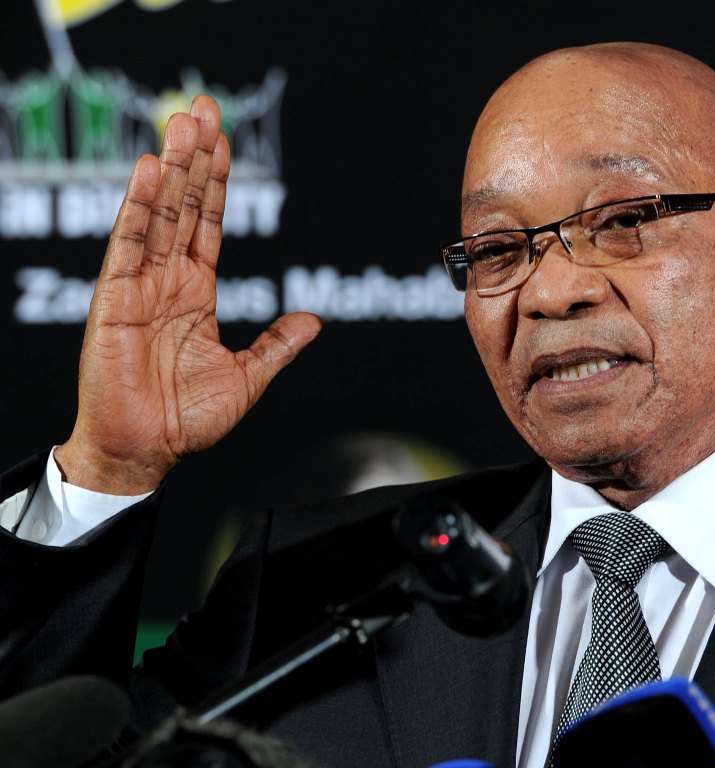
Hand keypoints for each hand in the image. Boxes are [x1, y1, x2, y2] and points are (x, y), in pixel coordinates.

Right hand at [54, 95, 321, 493]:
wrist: (147, 450)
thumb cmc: (186, 420)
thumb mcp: (248, 376)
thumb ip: (278, 344)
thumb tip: (314, 320)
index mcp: (197, 293)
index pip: (210, 224)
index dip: (219, 183)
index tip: (225, 142)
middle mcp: (168, 281)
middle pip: (184, 206)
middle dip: (195, 158)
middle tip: (205, 109)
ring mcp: (140, 287)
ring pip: (157, 215)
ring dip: (170, 169)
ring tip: (182, 123)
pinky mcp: (114, 302)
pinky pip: (126, 248)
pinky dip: (136, 209)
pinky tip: (147, 172)